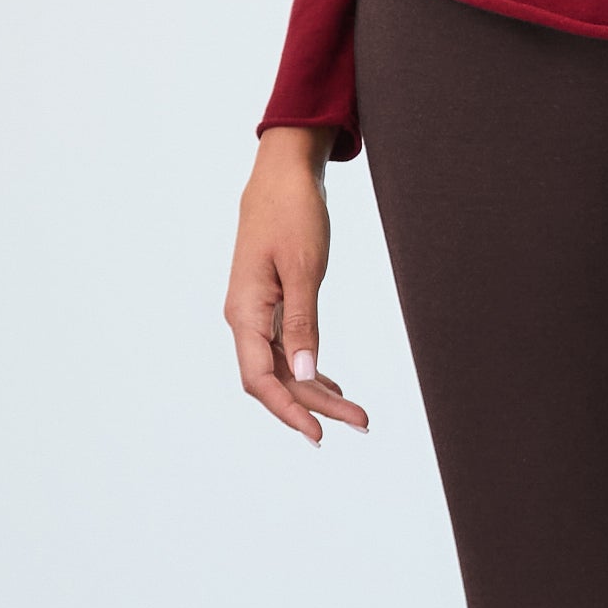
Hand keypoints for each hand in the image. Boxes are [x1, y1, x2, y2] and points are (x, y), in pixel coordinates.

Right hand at [226, 129, 370, 443]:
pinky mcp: (269, 302)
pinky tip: (332, 383)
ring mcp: (255, 311)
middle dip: (316, 405)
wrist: (283, 173)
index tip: (319, 434)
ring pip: (282, 366)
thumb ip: (302, 323)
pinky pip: (284, 347)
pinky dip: (310, 367)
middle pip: (275, 379)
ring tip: (357, 412)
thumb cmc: (293, 212)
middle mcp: (244, 318)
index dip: (288, 411)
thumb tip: (302, 374)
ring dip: (317, 390)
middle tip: (363, 423)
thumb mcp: (303, 268)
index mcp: (244, 312)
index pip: (260, 380)